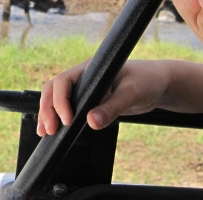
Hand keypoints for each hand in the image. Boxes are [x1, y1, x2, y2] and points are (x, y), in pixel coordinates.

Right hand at [37, 59, 169, 135]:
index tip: (67, 120)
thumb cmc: (147, 81)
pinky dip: (57, 117)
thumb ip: (113, 107)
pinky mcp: (89, 100)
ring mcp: (85, 88)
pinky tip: (53, 131)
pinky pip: (67, 106)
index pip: (65, 80)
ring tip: (44, 133)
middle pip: (54, 88)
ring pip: (56, 97)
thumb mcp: (133, 94)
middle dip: (48, 108)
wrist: (158, 84)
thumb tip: (91, 122)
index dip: (60, 100)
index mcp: (91, 69)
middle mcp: (84, 76)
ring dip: (47, 113)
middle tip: (50, 130)